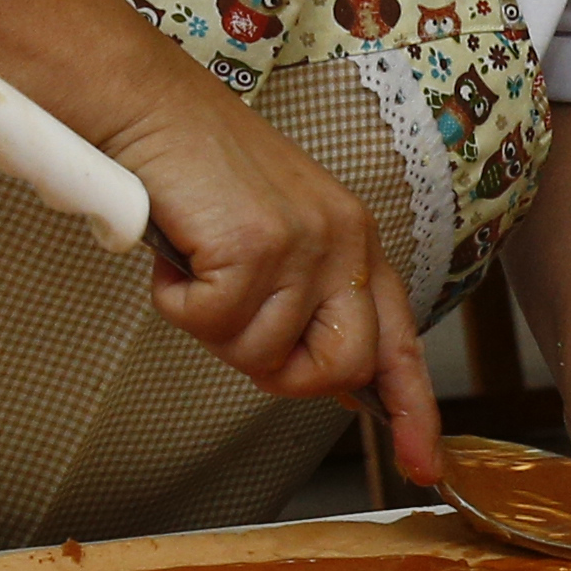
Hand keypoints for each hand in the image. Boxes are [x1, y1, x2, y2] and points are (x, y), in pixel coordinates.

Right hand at [117, 81, 444, 478]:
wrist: (150, 106)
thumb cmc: (199, 171)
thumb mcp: (276, 234)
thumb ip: (309, 298)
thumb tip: (331, 379)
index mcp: (356, 243)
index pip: (399, 343)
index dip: (411, 410)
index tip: (420, 464)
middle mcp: (344, 243)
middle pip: (338, 369)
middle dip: (278, 372)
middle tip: (231, 326)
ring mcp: (305, 244)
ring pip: (264, 355)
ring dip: (213, 328)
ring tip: (197, 269)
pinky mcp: (257, 245)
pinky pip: (213, 324)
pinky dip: (179, 303)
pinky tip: (177, 257)